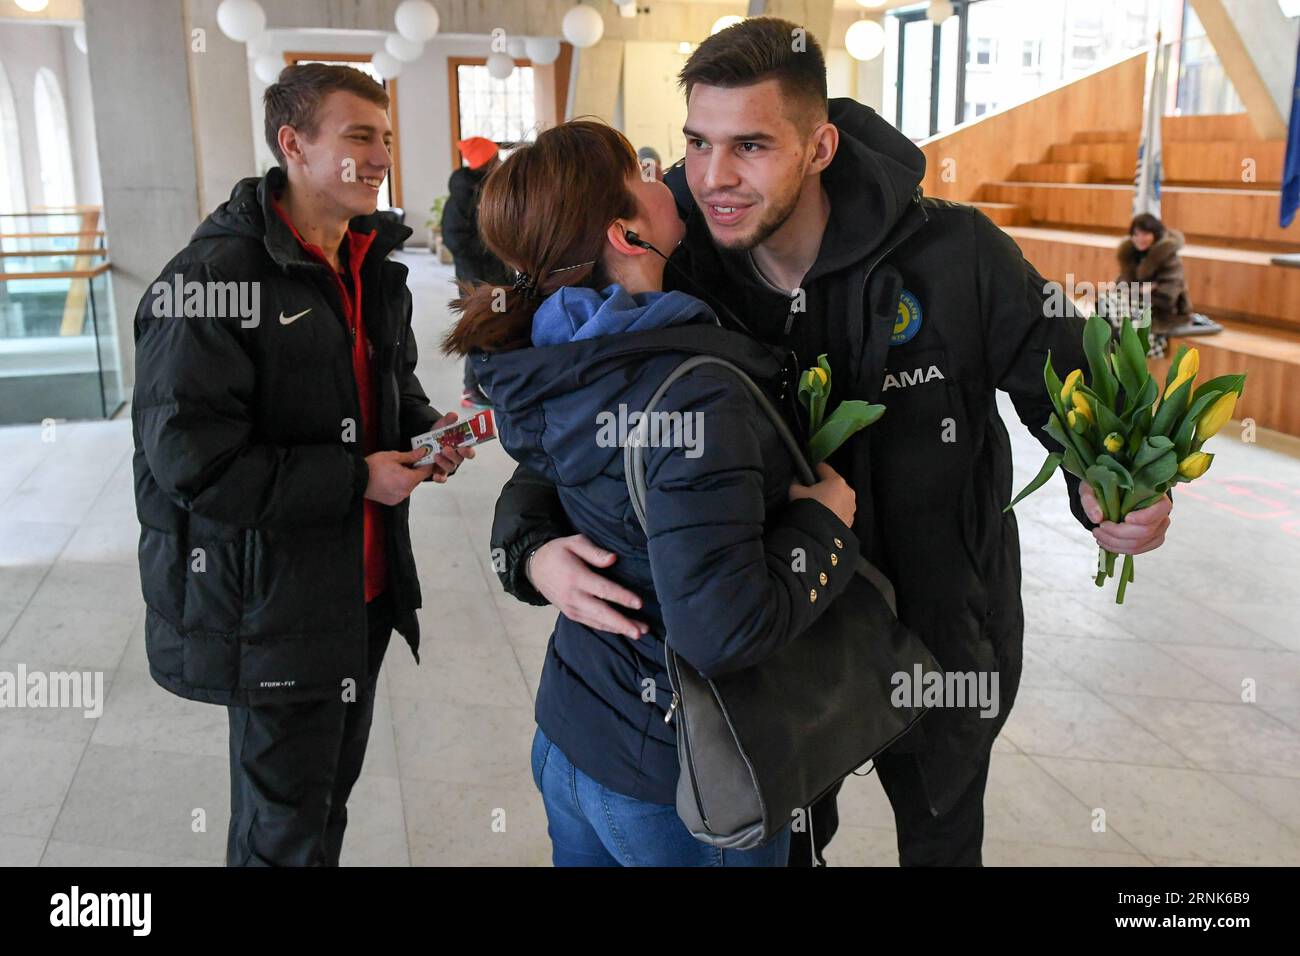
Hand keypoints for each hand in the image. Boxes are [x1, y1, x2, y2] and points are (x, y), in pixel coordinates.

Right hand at [365, 448, 432, 504]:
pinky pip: (401, 492)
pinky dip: (400, 486)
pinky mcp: (393, 501)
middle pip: (417, 480)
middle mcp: (405, 491)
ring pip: (409, 486)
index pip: (426, 472)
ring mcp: (399, 497)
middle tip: (408, 462)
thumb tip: (422, 453)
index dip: (427, 464)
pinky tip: (391, 479)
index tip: (425, 459)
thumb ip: (410, 456)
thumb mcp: (393, 456)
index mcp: (408, 479)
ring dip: (407, 478)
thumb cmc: (373, 467)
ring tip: (396, 470)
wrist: (358, 478)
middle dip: (415, 471)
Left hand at [425, 412, 476, 483]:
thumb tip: (453, 415)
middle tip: (446, 449)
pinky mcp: (439, 472)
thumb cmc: (439, 435)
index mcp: (461, 447)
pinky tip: (435, 476)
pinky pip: (442, 478)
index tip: (463, 447)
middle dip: (454, 455)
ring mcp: (448, 465)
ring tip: (436, 455)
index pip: (469, 452)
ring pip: (450, 467)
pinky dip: (439, 478)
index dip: (468, 451)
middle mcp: (456, 458)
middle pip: (460, 460)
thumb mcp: (442, 426)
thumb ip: (448, 420)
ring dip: (444, 462)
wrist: (425, 442)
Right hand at [527, 534, 649, 639]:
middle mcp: (573, 596)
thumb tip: (613, 559)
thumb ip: (594, 551)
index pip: (603, 589)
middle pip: (601, 612)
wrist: (534, 567)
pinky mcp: (570, 614)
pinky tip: (621, 630)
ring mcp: (571, 608)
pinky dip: (606, 628)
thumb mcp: (574, 542)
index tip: (639, 603)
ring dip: (618, 628)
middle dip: (622, 623)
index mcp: (576, 577)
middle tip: (641, 631)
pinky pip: (591, 623)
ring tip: (638, 632)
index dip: (622, 597)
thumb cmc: (557, 552)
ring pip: (597, 622)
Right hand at [789, 461, 855, 527]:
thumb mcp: (795, 492)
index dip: (812, 469)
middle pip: (833, 483)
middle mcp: (848, 491)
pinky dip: (834, 511)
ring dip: (830, 499)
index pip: (823, 467)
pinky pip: (841, 511)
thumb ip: (796, 482)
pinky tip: (824, 517)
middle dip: (823, 486)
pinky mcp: (851, 520)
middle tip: (810, 494)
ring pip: (839, 497)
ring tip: (818, 508)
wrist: (818, 535)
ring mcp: (852, 506)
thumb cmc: (808, 508)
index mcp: (836, 480)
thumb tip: (797, 480)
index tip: (805, 474)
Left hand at [1079, 483, 1170, 554]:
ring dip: (1115, 543)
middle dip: (1118, 533)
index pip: (1161, 508)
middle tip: (1099, 528)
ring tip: (1098, 535)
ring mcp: (1158, 528)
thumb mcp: (1092, 486)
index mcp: (1155, 493)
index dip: (1144, 517)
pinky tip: (1105, 542)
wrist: (1110, 493)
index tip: (1125, 518)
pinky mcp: (1151, 540)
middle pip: (1146, 531)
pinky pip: (1137, 550)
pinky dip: (1119, 548)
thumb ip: (1091, 498)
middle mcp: (1161, 512)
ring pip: (1139, 543)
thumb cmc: (1105, 487)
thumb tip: (1097, 518)